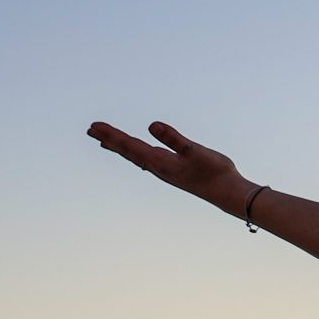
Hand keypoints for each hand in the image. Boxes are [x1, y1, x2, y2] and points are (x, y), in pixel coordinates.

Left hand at [87, 119, 252, 213]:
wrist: (227, 192)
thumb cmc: (214, 171)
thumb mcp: (195, 151)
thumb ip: (174, 138)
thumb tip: (152, 125)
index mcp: (159, 161)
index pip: (129, 145)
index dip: (111, 135)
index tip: (94, 126)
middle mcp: (157, 167)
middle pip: (127, 151)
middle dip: (109, 140)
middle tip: (90, 130)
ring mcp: (164, 170)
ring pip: (135, 156)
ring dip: (119, 147)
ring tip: (104, 141)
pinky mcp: (172, 171)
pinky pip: (146, 159)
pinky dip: (134, 153)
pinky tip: (136, 153)